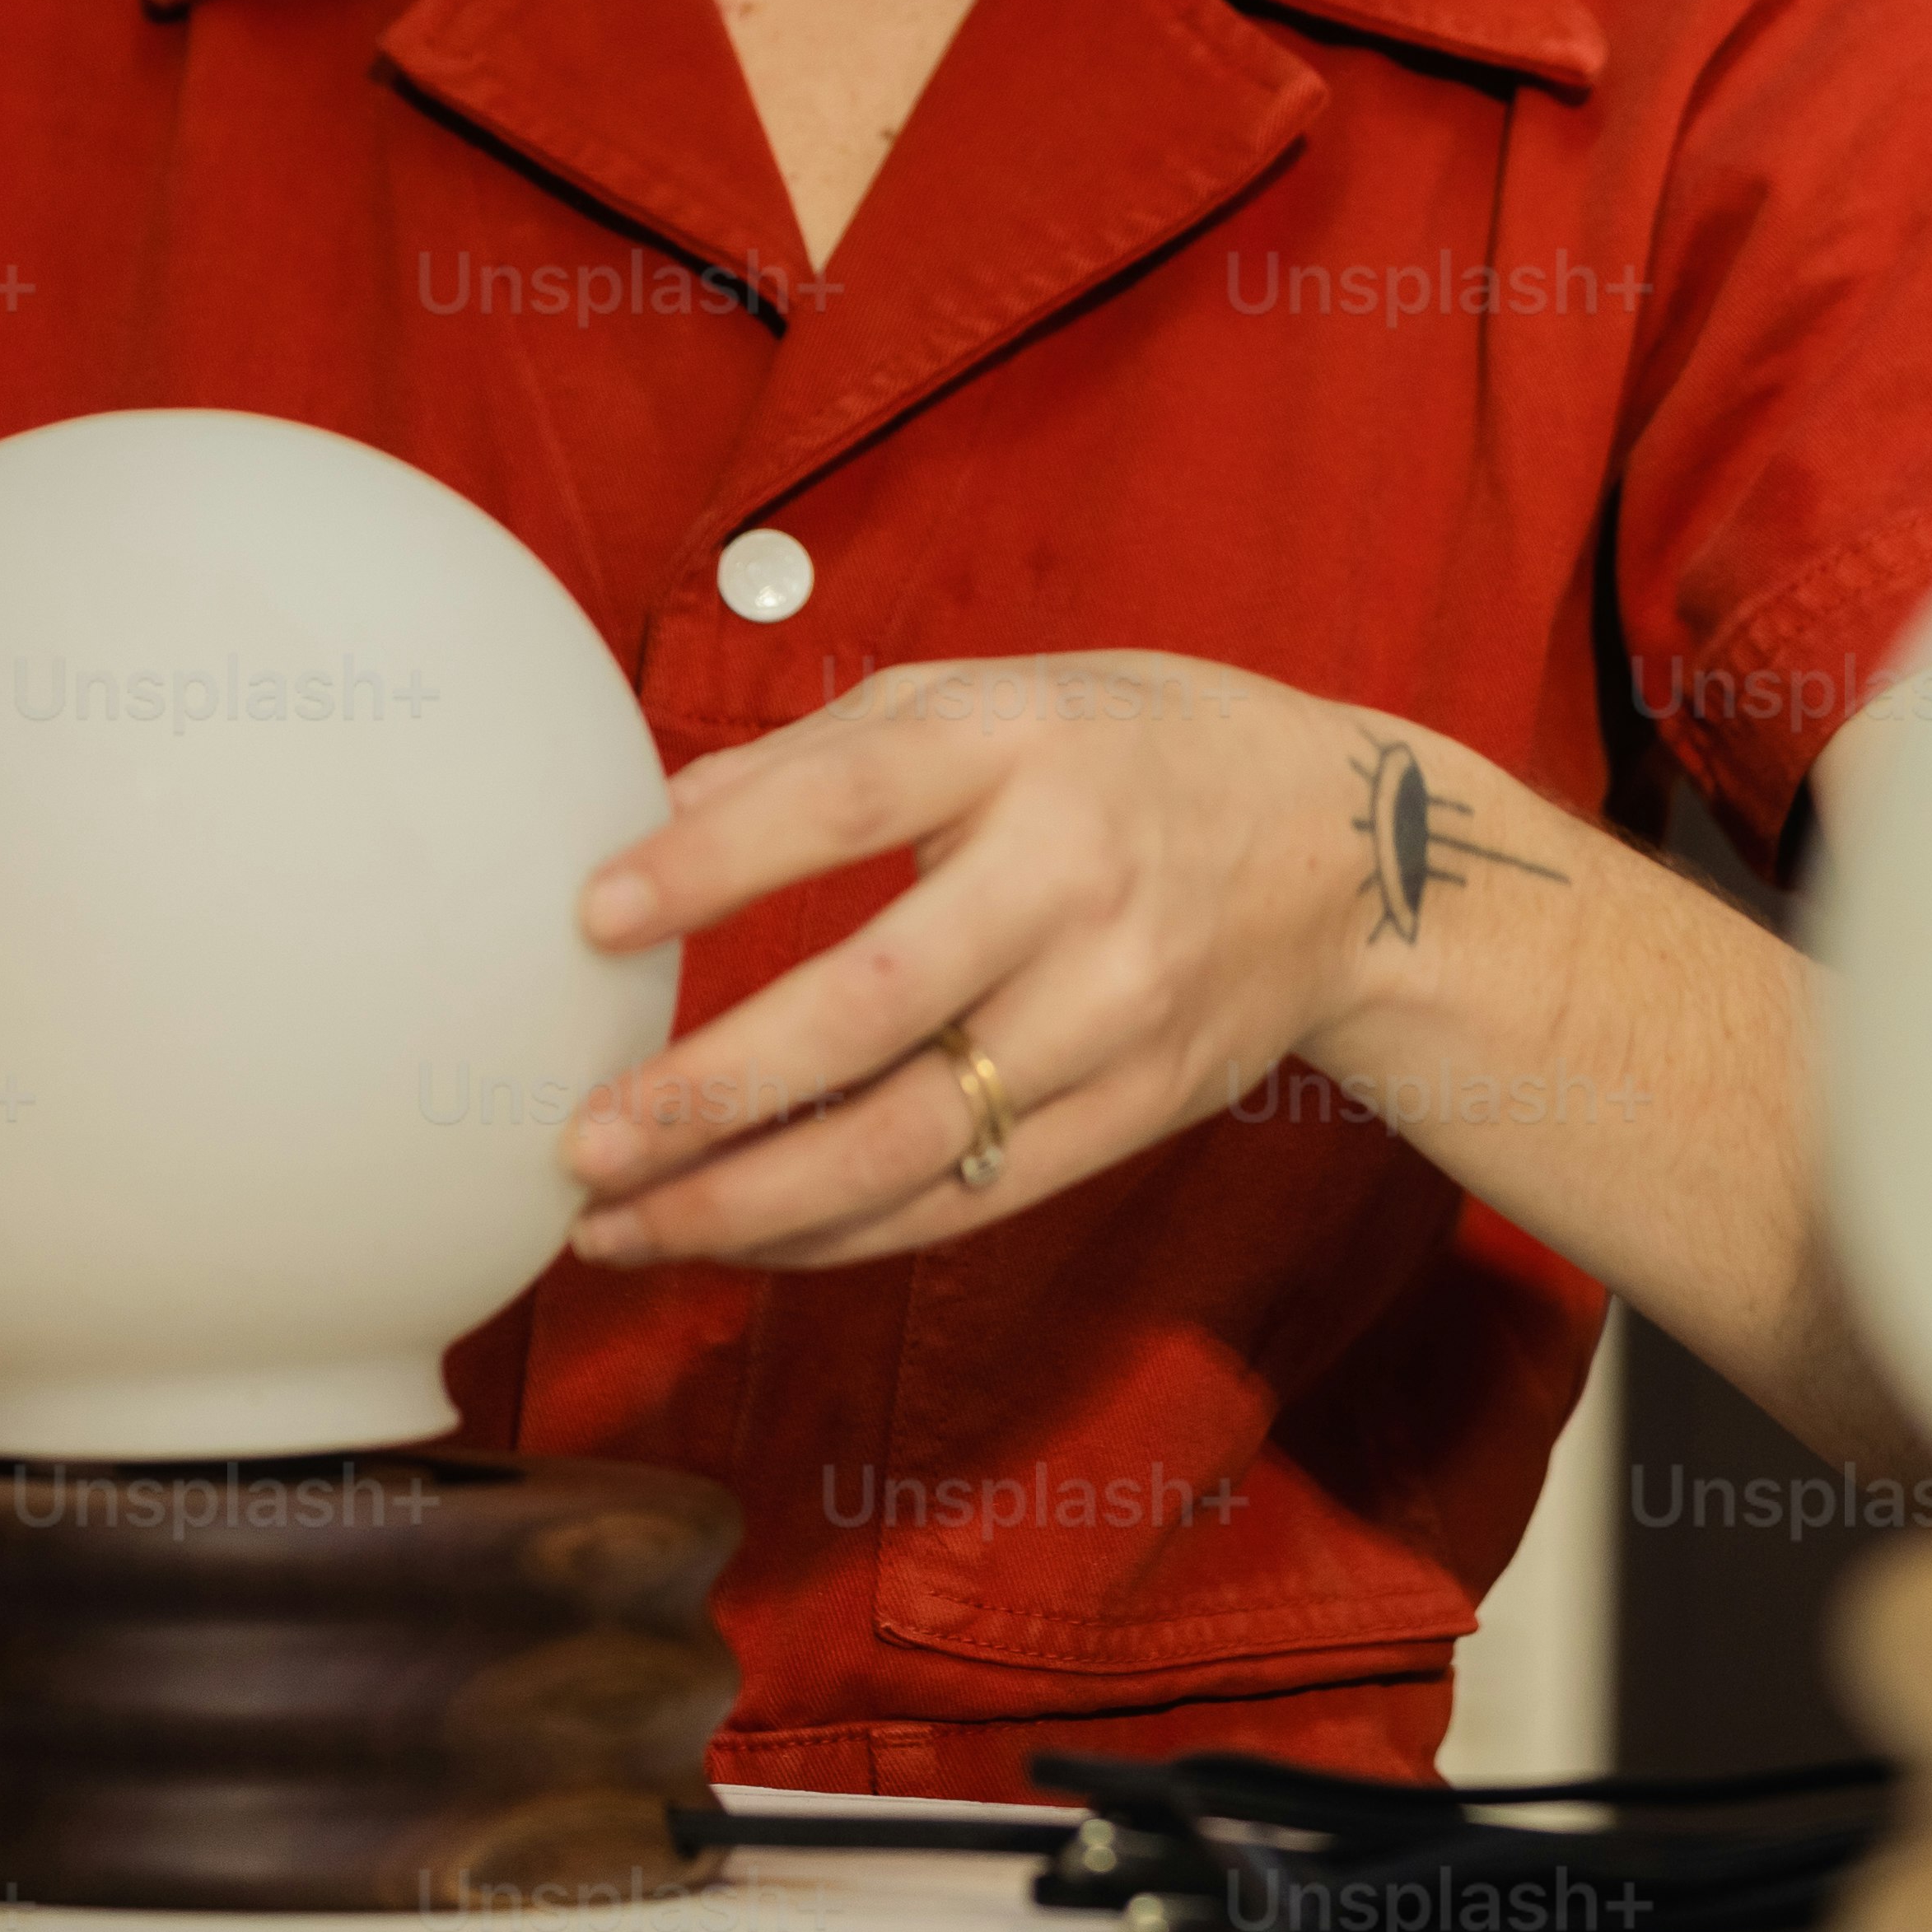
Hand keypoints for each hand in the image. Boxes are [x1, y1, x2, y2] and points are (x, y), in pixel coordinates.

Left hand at [560, 649, 1399, 1270]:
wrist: (1351, 852)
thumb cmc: (1135, 749)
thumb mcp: (1003, 691)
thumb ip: (834, 745)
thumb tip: (662, 810)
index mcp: (1024, 744)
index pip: (851, 803)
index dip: (717, 864)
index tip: (592, 916)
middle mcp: (1073, 879)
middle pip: (872, 1002)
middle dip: (712, 1090)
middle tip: (580, 1144)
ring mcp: (1114, 1008)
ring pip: (913, 1137)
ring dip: (751, 1201)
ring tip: (622, 1228)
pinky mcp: (1138, 1108)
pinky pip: (971, 1197)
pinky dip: (843, 1233)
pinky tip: (742, 1240)